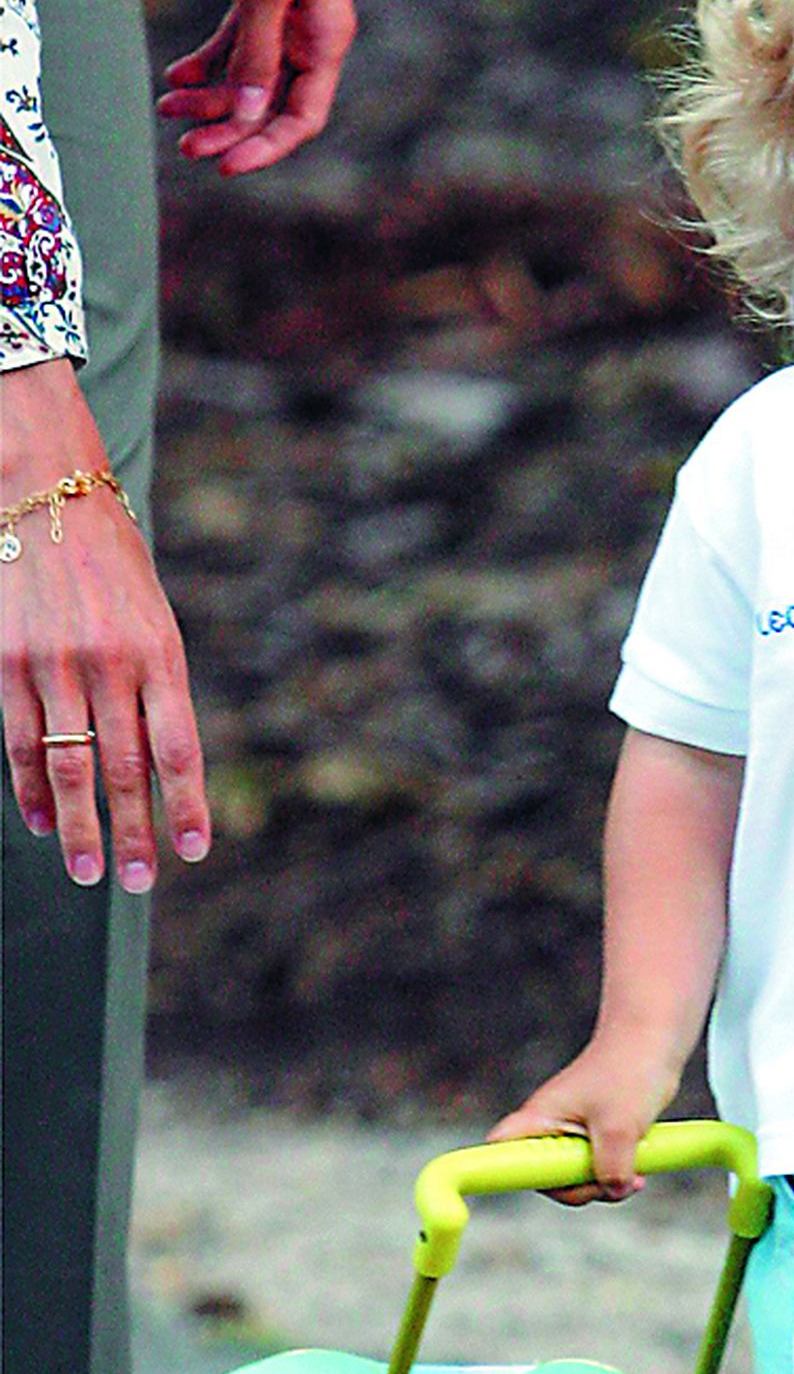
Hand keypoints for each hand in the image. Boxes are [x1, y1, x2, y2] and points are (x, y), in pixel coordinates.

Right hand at [0, 362, 209, 888]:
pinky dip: (31, 787)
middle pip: (126, 770)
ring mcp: (55, 664)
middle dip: (133, 834)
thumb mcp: (153, 620)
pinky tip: (40, 821)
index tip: (195, 851)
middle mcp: (111, 663)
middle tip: (139, 883)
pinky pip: (20, 739)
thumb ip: (158, 691)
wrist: (46, 491)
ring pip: (70, 765)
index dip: (188, 805)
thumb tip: (161, 772)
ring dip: (79, 826)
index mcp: (160, 653)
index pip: (180, 748)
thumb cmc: (112, 566)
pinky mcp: (8, 662)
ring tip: (86, 871)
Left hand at [157, 0, 354, 178]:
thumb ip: (255, 55)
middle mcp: (311, 38)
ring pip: (247, 77)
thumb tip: (245, 114)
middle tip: (185, 145)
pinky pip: (234, 46)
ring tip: (168, 108)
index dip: (265, 147)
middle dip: (227, 127)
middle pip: (269, 105)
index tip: (226, 164)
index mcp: (327, 43)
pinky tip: (176, 75)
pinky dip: (206, 63)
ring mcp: (287, 19)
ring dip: (210, 98)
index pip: (301, 119)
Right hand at [488, 1038, 680, 1204]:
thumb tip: (613, 1191)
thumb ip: (612, 1169)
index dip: (505, 1172)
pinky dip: (618, 1172)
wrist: (653, 1042)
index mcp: (539, 1119)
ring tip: (635, 1173)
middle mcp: (550, 1128)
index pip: (499, 1150)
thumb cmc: (627, 1070)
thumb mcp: (619, 1128)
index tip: (536, 1182)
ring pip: (577, 1178)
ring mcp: (572, 1134)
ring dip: (606, 1182)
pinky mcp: (595, 1136)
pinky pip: (599, 1168)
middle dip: (580, 1188)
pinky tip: (640, 1163)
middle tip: (610, 1181)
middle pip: (547, 1180)